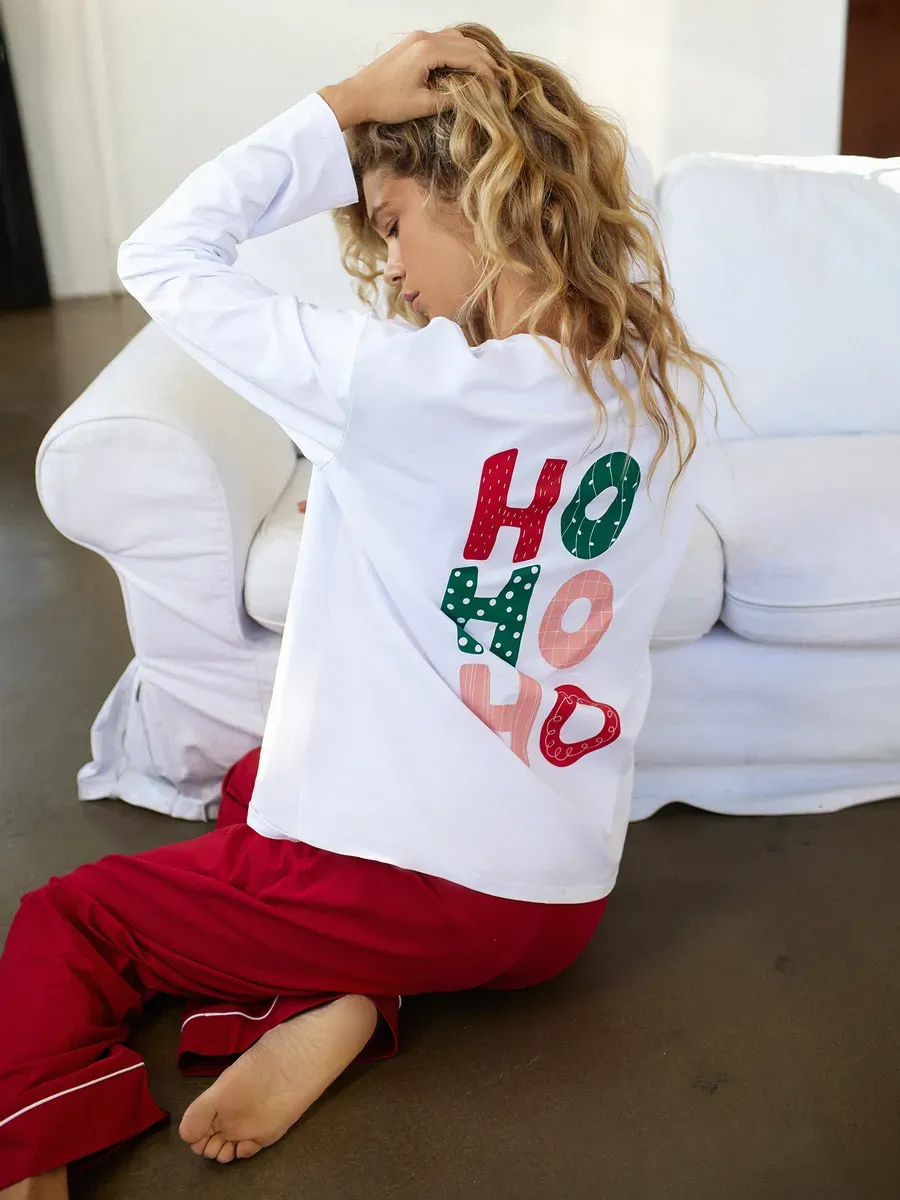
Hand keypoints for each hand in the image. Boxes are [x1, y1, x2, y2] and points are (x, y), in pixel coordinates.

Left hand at [319, 30, 498, 129]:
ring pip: (455, 39)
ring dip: (472, 53)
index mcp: (428, 51)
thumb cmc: (386, 102)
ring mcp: (418, 38)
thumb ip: (448, 100)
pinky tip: (464, 64)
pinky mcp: (413, 43)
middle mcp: (424, 38)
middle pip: (465, 44)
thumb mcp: (421, 106)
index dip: (486, 71)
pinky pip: (443, 40)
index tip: (497, 86)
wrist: (358, 94)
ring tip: (485, 71)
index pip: (467, 57)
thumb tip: (471, 100)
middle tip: (498, 79)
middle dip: (484, 61)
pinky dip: (458, 50)